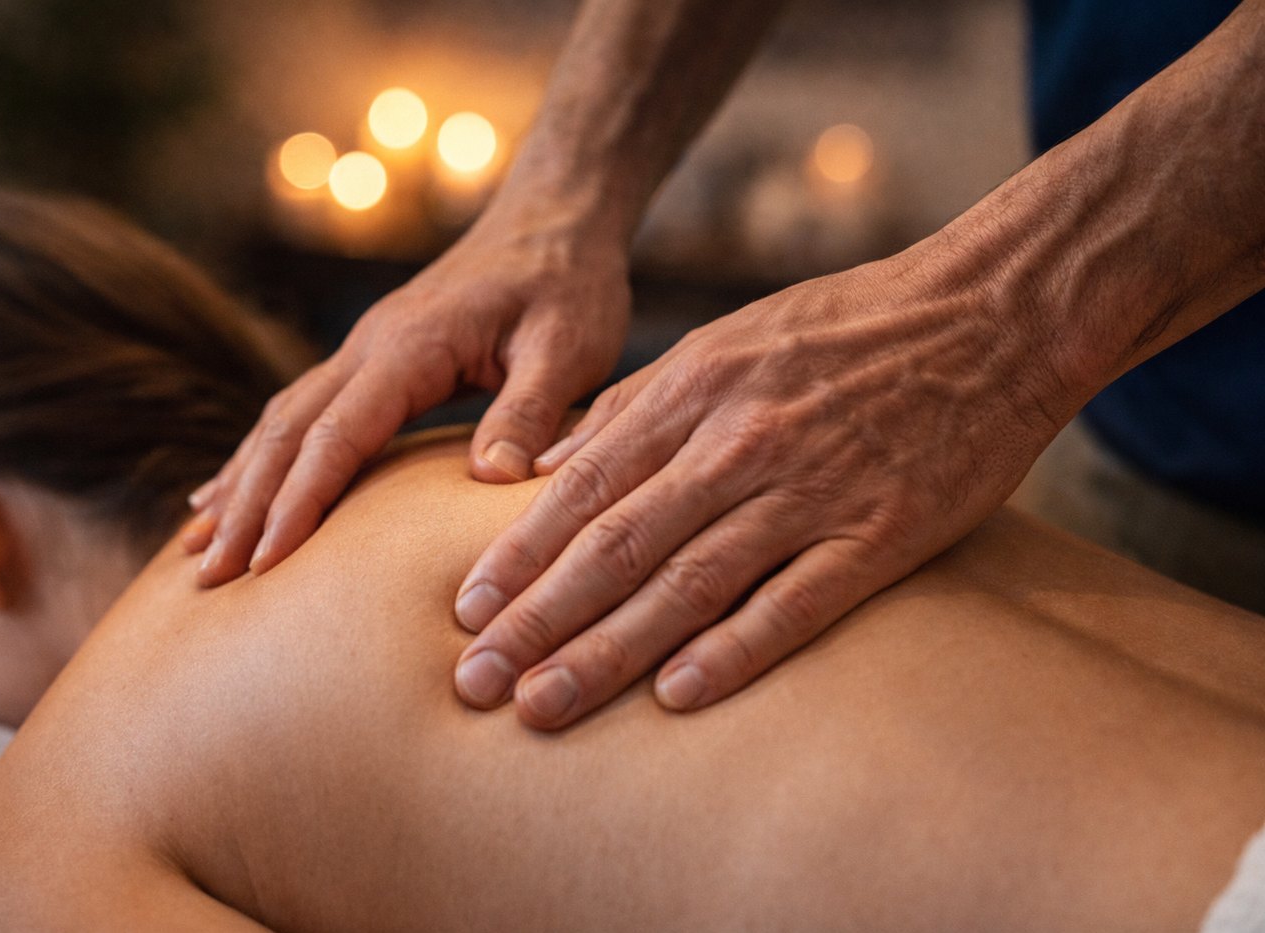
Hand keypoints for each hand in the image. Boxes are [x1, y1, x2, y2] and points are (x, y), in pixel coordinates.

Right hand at [184, 210, 630, 585]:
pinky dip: (261, 457)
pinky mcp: (375, 357)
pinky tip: (230, 491)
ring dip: (240, 485)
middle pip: (287, 430)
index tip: (268, 563)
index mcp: (412, 346)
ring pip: (282, 420)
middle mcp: (371, 344)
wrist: (556, 216)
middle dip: (246, 506)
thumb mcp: (568, 347)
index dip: (299, 501)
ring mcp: (366, 348)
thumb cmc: (569, 283)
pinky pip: (301, 410)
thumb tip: (490, 479)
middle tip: (209, 577)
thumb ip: (530, 411)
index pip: (337, 433)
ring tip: (200, 551)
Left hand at [452, 245, 1069, 727]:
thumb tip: (544, 466)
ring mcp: (810, 491)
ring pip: (688, 585)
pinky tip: (677, 698)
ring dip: (608, 652)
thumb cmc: (844, 329)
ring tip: (544, 707)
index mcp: (694, 392)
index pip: (584, 490)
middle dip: (538, 620)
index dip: (520, 556)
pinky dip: (735, 652)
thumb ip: (632, 407)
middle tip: (476, 683)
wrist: (987, 316)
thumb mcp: (724, 340)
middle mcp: (738, 444)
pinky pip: (795, 604)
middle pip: (617, 547)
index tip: (466, 613)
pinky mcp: (880, 534)